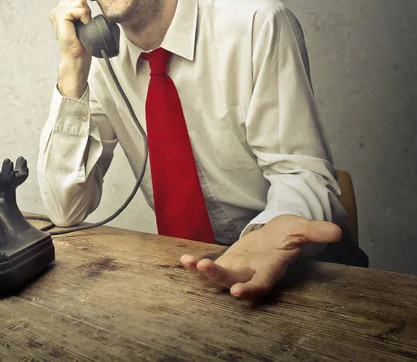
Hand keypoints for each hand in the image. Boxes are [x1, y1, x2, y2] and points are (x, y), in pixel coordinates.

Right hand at [49, 0, 92, 97]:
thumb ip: (80, 7)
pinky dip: (84, 18)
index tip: (83, 19)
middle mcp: (56, 9)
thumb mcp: (83, 20)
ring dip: (85, 14)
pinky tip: (81, 27)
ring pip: (79, 1)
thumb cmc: (81, 42)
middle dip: (85, 9)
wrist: (77, 57)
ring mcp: (57, 12)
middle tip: (82, 24)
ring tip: (81, 26)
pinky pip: (79, 9)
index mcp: (60, 9)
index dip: (83, 4)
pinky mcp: (60, 16)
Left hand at [180, 214, 342, 299]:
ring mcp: (236, 269)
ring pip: (218, 278)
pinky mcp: (226, 262)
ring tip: (189, 263)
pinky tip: (184, 260)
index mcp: (269, 269)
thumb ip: (316, 232)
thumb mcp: (302, 228)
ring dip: (202, 273)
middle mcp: (251, 274)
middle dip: (219, 277)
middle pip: (234, 282)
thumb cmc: (289, 234)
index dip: (251, 289)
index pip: (261, 284)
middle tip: (206, 267)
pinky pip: (209, 268)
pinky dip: (196, 266)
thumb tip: (336, 232)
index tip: (238, 292)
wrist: (276, 234)